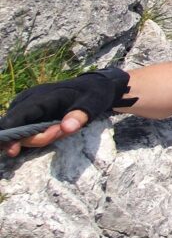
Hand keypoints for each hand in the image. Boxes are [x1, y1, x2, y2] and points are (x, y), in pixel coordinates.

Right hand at [0, 68, 134, 157]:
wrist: (93, 86)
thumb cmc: (93, 94)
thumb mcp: (93, 103)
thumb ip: (80, 115)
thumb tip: (66, 128)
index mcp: (41, 97)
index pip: (16, 118)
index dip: (11, 135)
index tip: (13, 151)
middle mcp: (27, 100)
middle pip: (16, 129)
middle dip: (36, 138)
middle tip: (59, 132)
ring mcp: (25, 106)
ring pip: (21, 131)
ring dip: (40, 136)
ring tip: (62, 127)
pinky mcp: (27, 112)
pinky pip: (25, 129)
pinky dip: (39, 134)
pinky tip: (56, 128)